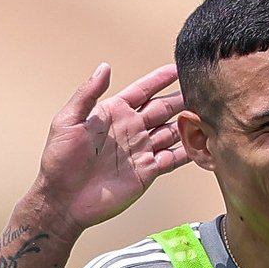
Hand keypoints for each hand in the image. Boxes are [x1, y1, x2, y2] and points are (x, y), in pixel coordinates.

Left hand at [32, 63, 188, 239]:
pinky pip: (174, 158)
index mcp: (114, 114)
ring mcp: (141, 150)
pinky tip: (204, 143)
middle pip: (163, 109)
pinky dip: (190, 151)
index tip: (178, 67)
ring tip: (209, 113)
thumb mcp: (68, 121)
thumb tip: (104, 67)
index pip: (142, 91)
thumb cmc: (60, 161)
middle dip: (182, 99)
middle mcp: (131, 129)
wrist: (64, 200)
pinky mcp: (148, 171)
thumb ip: (87, 94)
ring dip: (189, 123)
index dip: (160, 79)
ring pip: (173, 132)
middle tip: (203, 89)